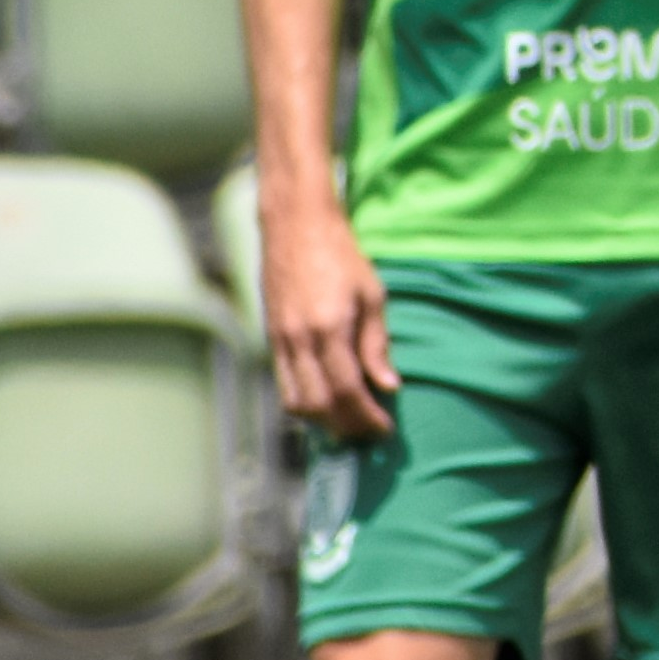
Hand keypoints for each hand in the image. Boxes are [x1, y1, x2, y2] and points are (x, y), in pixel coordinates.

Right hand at [261, 188, 398, 442]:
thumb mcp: (373, 294)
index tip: (385, 428)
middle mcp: (299, 340)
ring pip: (295, 402)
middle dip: (347, 426)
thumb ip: (377, 344)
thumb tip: (389, 386)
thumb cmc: (341, 255)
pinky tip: (325, 404)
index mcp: (329, 328)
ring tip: (350, 423)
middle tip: (370, 432)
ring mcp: (279, 341)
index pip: (347, 389)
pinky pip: (283, 385)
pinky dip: (303, 404)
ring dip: (323, 422)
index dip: (366, 415)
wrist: (296, 227)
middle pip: (319, 404)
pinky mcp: (270, 339)